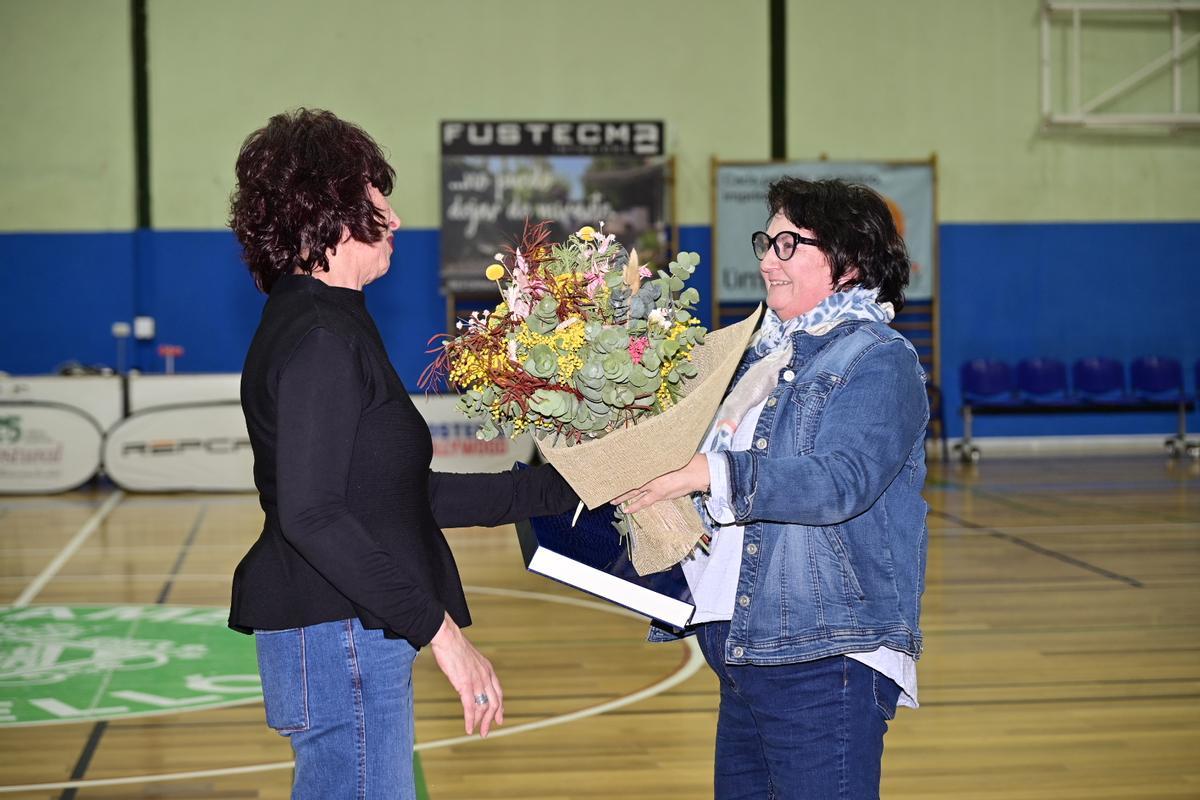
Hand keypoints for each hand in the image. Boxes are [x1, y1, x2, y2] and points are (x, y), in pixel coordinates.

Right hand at [429, 614, 503, 737]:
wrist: (448, 638)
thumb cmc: (454, 646)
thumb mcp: (469, 659)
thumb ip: (473, 671)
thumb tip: (468, 679)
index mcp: (488, 670)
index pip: (498, 692)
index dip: (500, 707)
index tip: (499, 718)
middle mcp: (486, 677)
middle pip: (494, 703)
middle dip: (491, 719)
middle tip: (487, 731)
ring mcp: (477, 681)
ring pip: (484, 707)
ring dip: (481, 722)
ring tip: (478, 732)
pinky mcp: (466, 685)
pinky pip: (471, 707)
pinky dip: (471, 720)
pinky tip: (468, 728)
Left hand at [613, 453, 709, 514]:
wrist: (695, 471)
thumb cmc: (685, 461)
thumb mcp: (668, 458)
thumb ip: (657, 461)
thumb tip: (649, 460)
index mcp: (651, 465)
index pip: (632, 470)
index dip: (622, 473)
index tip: (613, 474)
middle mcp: (650, 474)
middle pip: (630, 481)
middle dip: (619, 486)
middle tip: (607, 489)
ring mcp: (653, 485)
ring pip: (633, 491)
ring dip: (622, 497)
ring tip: (612, 501)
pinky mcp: (659, 493)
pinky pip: (643, 501)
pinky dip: (635, 505)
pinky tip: (627, 509)